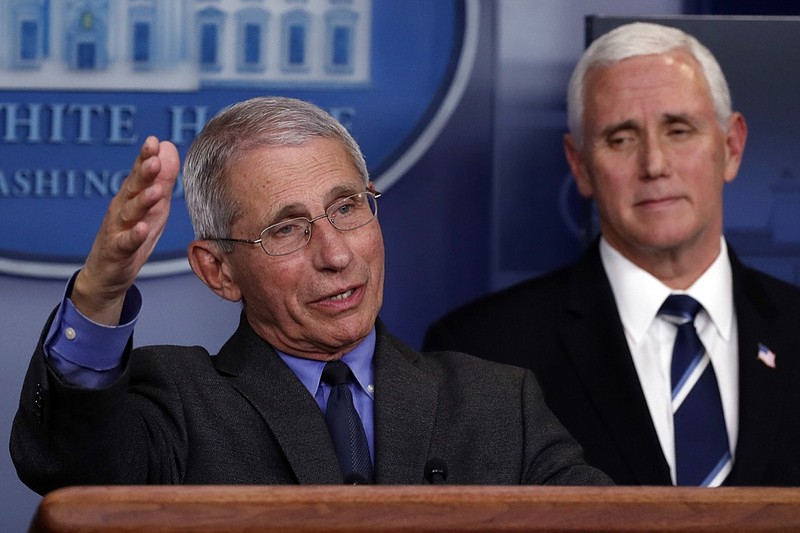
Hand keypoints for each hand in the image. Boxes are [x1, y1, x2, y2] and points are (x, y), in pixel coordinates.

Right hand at [71, 136, 180, 324]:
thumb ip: (162, 178)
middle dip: (143, 173)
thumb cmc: (133, 234)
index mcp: (132, 197)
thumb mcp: (153, 206)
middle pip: (132, 188)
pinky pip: (126, 242)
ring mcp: (117, 230)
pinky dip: (134, 235)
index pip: (139, 174)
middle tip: (153, 159)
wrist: (107, 272)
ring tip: (156, 191)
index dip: (145, 157)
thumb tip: (169, 147)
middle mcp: (122, 209)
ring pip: (129, 213)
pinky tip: (143, 229)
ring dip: (142, 201)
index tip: (154, 141)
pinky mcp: (117, 251)